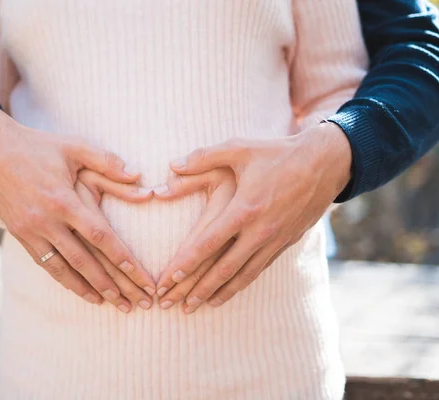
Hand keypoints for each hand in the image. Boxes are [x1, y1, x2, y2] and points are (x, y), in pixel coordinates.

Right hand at [0, 103, 156, 310]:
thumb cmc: (38, 146)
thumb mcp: (74, 146)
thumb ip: (107, 162)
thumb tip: (139, 176)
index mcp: (64, 200)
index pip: (101, 236)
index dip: (123, 259)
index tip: (142, 278)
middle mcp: (47, 221)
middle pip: (85, 261)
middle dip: (112, 284)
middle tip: (134, 304)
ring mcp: (30, 230)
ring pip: (63, 269)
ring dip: (88, 289)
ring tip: (109, 303)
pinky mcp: (18, 234)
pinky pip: (45, 263)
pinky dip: (64, 279)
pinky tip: (79, 289)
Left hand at [155, 122, 351, 312]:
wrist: (325, 163)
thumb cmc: (277, 153)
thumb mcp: (240, 148)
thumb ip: (203, 157)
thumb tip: (171, 165)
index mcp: (244, 209)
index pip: (209, 243)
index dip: (187, 262)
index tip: (169, 278)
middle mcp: (259, 231)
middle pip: (223, 268)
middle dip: (196, 288)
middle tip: (174, 304)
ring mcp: (274, 240)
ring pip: (242, 275)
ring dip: (218, 293)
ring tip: (197, 307)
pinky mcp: (286, 243)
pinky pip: (259, 269)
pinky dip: (240, 284)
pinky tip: (228, 291)